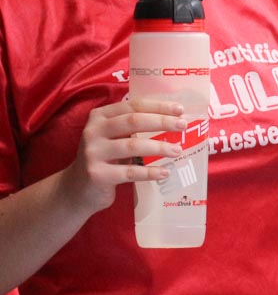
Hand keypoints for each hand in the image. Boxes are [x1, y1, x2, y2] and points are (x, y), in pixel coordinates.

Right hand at [61, 99, 186, 213]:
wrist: (76, 189)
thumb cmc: (105, 157)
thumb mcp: (113, 136)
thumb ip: (133, 126)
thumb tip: (174, 118)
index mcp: (100, 116)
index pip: (133, 106)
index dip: (158, 106)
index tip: (180, 110)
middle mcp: (93, 131)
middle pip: (133, 121)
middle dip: (162, 122)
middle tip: (183, 126)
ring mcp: (93, 153)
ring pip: (132, 146)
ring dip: (159, 147)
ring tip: (178, 151)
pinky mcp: (96, 175)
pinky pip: (129, 172)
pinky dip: (150, 172)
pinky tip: (165, 172)